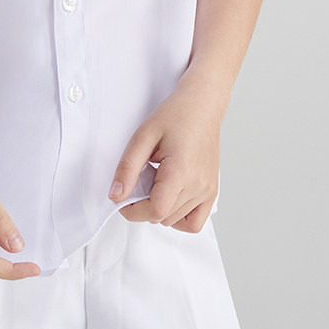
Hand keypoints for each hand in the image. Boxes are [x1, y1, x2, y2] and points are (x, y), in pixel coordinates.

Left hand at [107, 84, 220, 232]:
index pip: (154, 211)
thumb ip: (127, 168)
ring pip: (175, 221)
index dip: (133, 210)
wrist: (202, 105)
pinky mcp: (212, 192)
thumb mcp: (143, 136)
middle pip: (162, 217)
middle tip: (140, 178)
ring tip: (157, 179)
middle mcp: (198, 185)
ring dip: (160, 209)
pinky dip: (179, 218)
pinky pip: (195, 223)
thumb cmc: (175, 115)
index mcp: (180, 171)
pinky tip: (170, 197)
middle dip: (143, 206)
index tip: (123, 199)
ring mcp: (208, 190)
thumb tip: (116, 196)